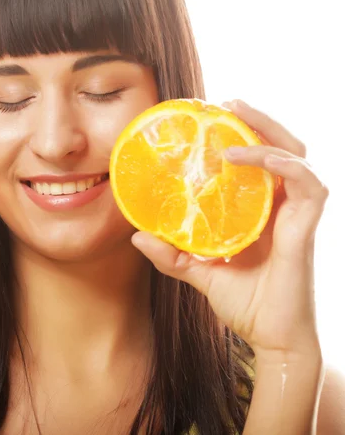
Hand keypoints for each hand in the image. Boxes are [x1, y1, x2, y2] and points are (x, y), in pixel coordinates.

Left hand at [132, 99, 327, 360]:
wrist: (271, 339)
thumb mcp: (199, 272)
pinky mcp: (305, 228)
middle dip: (256, 120)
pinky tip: (251, 156)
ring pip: (295, 154)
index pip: (257, 161)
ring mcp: (295, 214)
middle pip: (280, 146)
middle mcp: (281, 206)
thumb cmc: (245, 304)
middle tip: (225, 102)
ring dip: (267, 130)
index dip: (240, 134)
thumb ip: (172, 255)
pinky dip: (281, 163)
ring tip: (235, 114)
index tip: (209, 119)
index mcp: (260, 211)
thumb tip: (136, 236)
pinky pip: (306, 183)